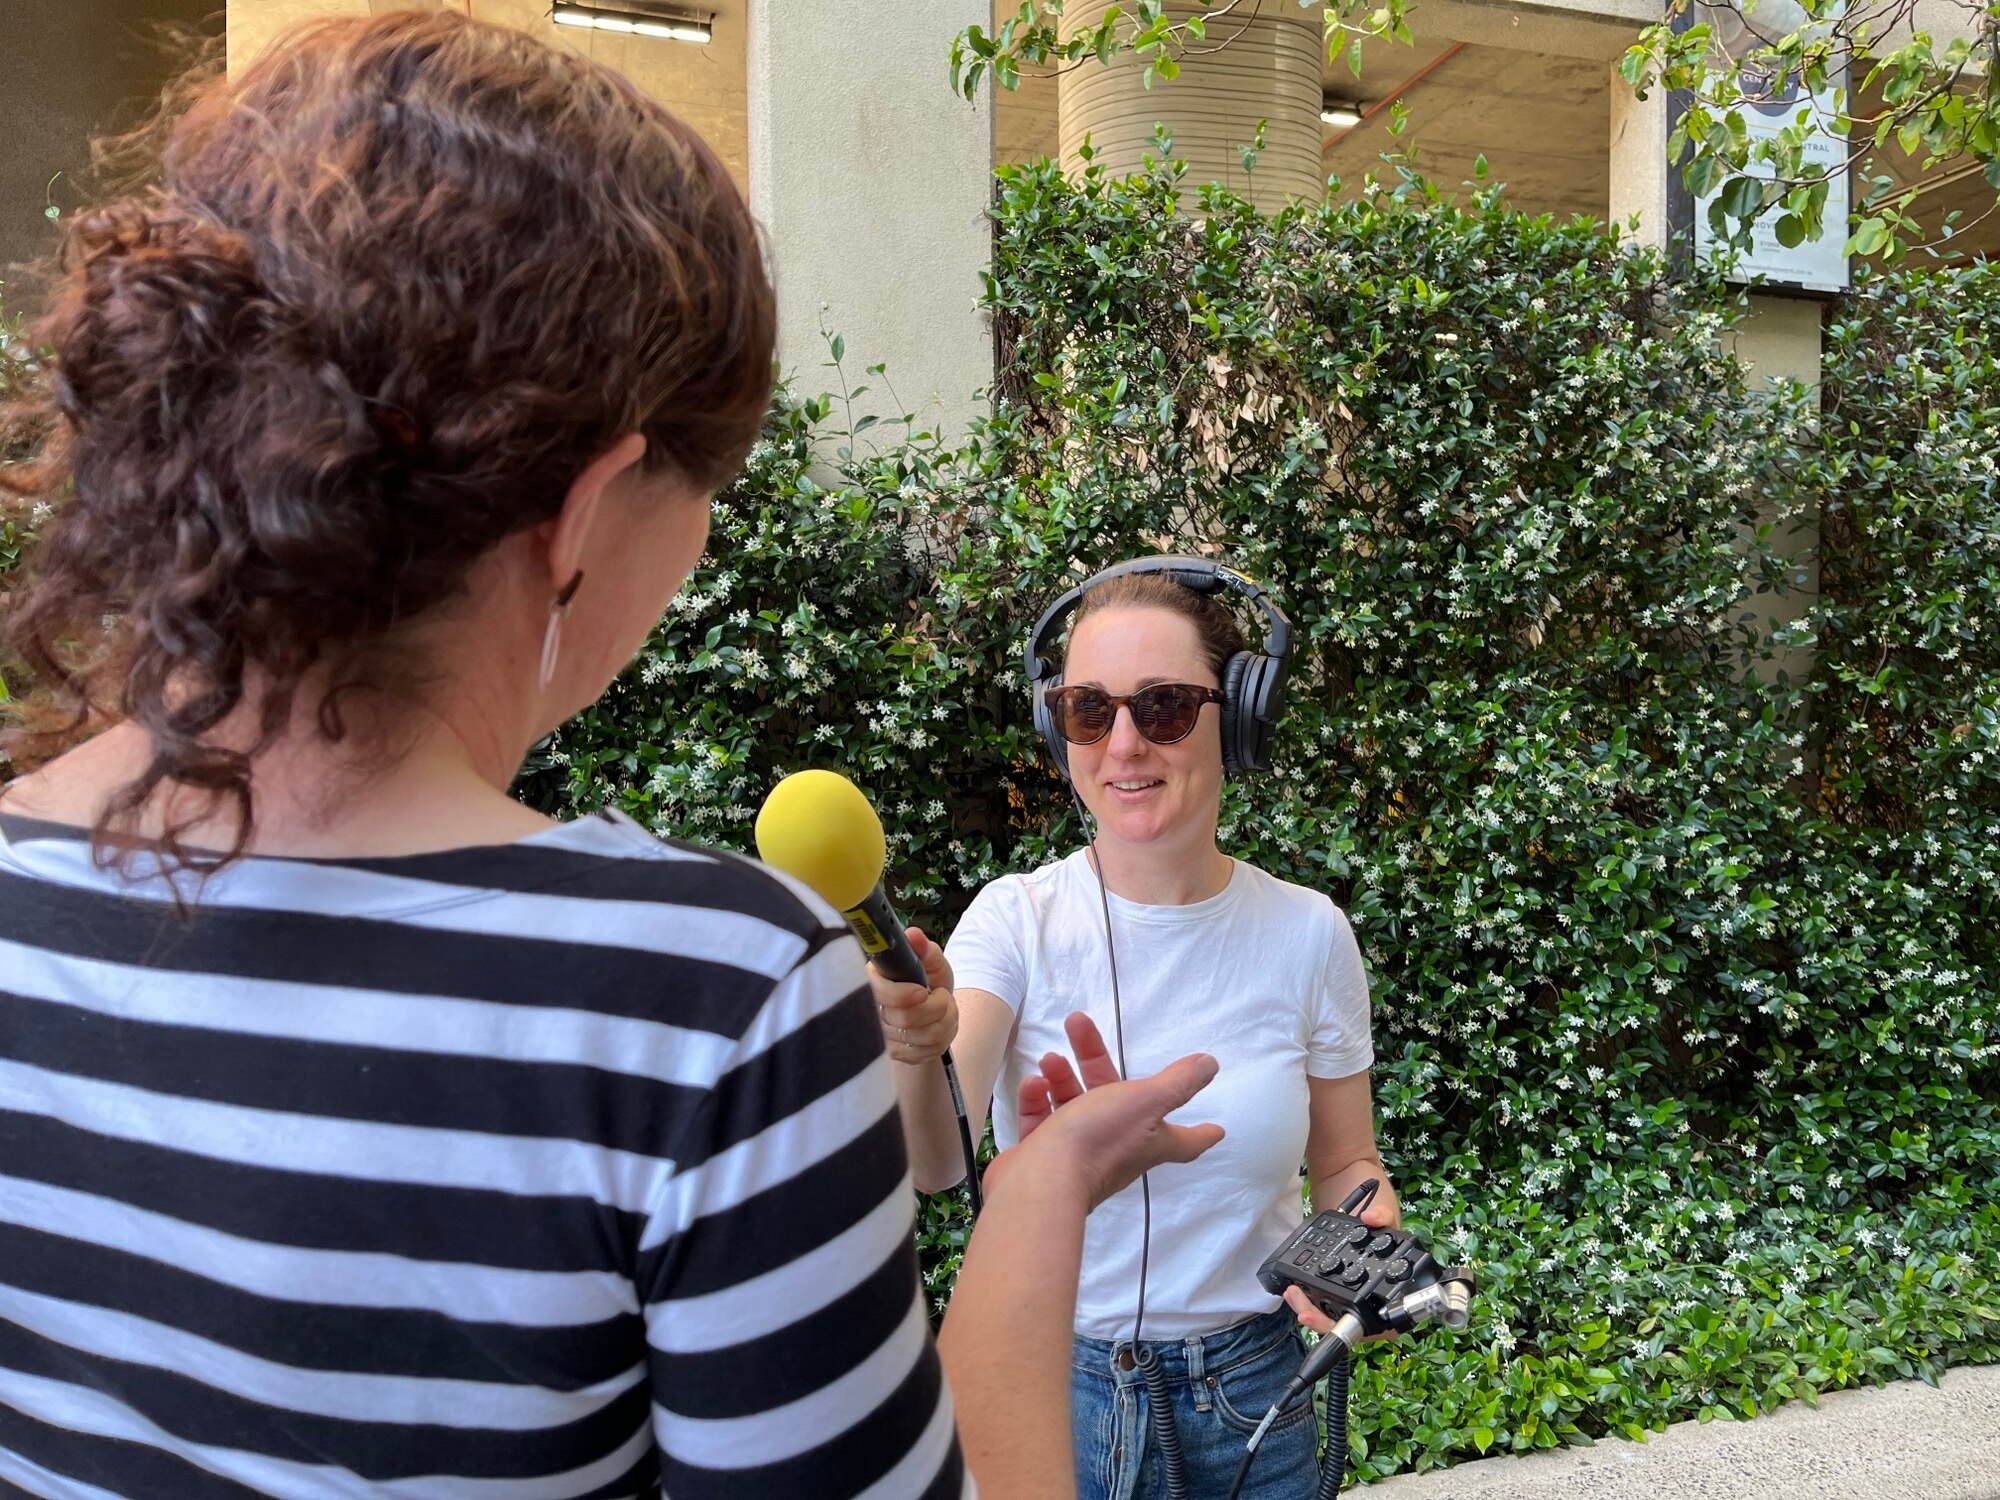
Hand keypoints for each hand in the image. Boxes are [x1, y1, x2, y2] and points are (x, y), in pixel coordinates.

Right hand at [868, 926, 958, 1063]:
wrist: (931, 1005)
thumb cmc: (926, 979)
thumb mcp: (930, 960)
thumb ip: (924, 949)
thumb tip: (914, 935)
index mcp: (871, 981)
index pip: (876, 994)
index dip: (901, 995)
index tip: (923, 991)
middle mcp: (870, 1011)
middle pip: (906, 1019)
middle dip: (937, 1005)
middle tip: (942, 994)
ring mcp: (881, 1036)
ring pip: (924, 1037)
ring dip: (947, 1020)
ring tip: (946, 1007)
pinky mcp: (895, 1053)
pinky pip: (929, 1051)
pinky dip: (945, 1036)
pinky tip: (941, 1024)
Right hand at [988, 1013, 1224, 1211]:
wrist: (1042, 1181)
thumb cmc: (1099, 1139)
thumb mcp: (1145, 1102)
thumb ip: (1177, 1083)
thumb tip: (1210, 1065)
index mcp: (1147, 1141)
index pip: (1184, 1141)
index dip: (1200, 1133)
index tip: (1217, 1130)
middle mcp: (1116, 1149)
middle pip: (1112, 1099)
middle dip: (1093, 1060)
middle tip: (1077, 1024)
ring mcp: (1077, 1155)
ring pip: (1073, 1107)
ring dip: (1062, 1078)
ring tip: (1049, 1058)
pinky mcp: (1042, 1158)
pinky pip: (1042, 1123)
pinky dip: (1038, 1101)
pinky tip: (1033, 1083)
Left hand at [1286, 1165, 1402, 1338]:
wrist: (1348, 1178)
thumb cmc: (1376, 1203)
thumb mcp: (1386, 1211)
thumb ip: (1384, 1218)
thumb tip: (1373, 1220)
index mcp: (1389, 1284)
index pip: (1377, 1321)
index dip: (1358, 1329)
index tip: (1340, 1322)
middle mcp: (1368, 1289)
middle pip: (1347, 1321)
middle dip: (1324, 1320)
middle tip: (1305, 1311)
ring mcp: (1346, 1284)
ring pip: (1329, 1309)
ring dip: (1311, 1308)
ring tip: (1294, 1295)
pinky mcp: (1326, 1274)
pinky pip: (1316, 1291)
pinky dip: (1305, 1292)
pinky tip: (1292, 1284)